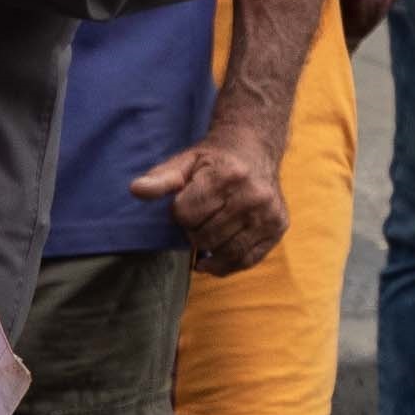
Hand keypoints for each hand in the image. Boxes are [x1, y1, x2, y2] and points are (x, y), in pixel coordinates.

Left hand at [130, 136, 291, 277]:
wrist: (254, 150)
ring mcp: (269, 214)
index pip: (186, 215)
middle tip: (200, 216)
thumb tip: (136, 190)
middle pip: (205, 237)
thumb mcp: (184, 161)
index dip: (180, 212)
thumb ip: (161, 178)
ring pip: (225, 253)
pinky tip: (216, 256)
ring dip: (209, 248)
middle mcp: (254, 196)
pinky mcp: (278, 227)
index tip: (188, 201)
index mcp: (229, 175)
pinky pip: (246, 260)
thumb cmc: (214, 160)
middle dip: (194, 231)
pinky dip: (227, 264)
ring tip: (208, 231)